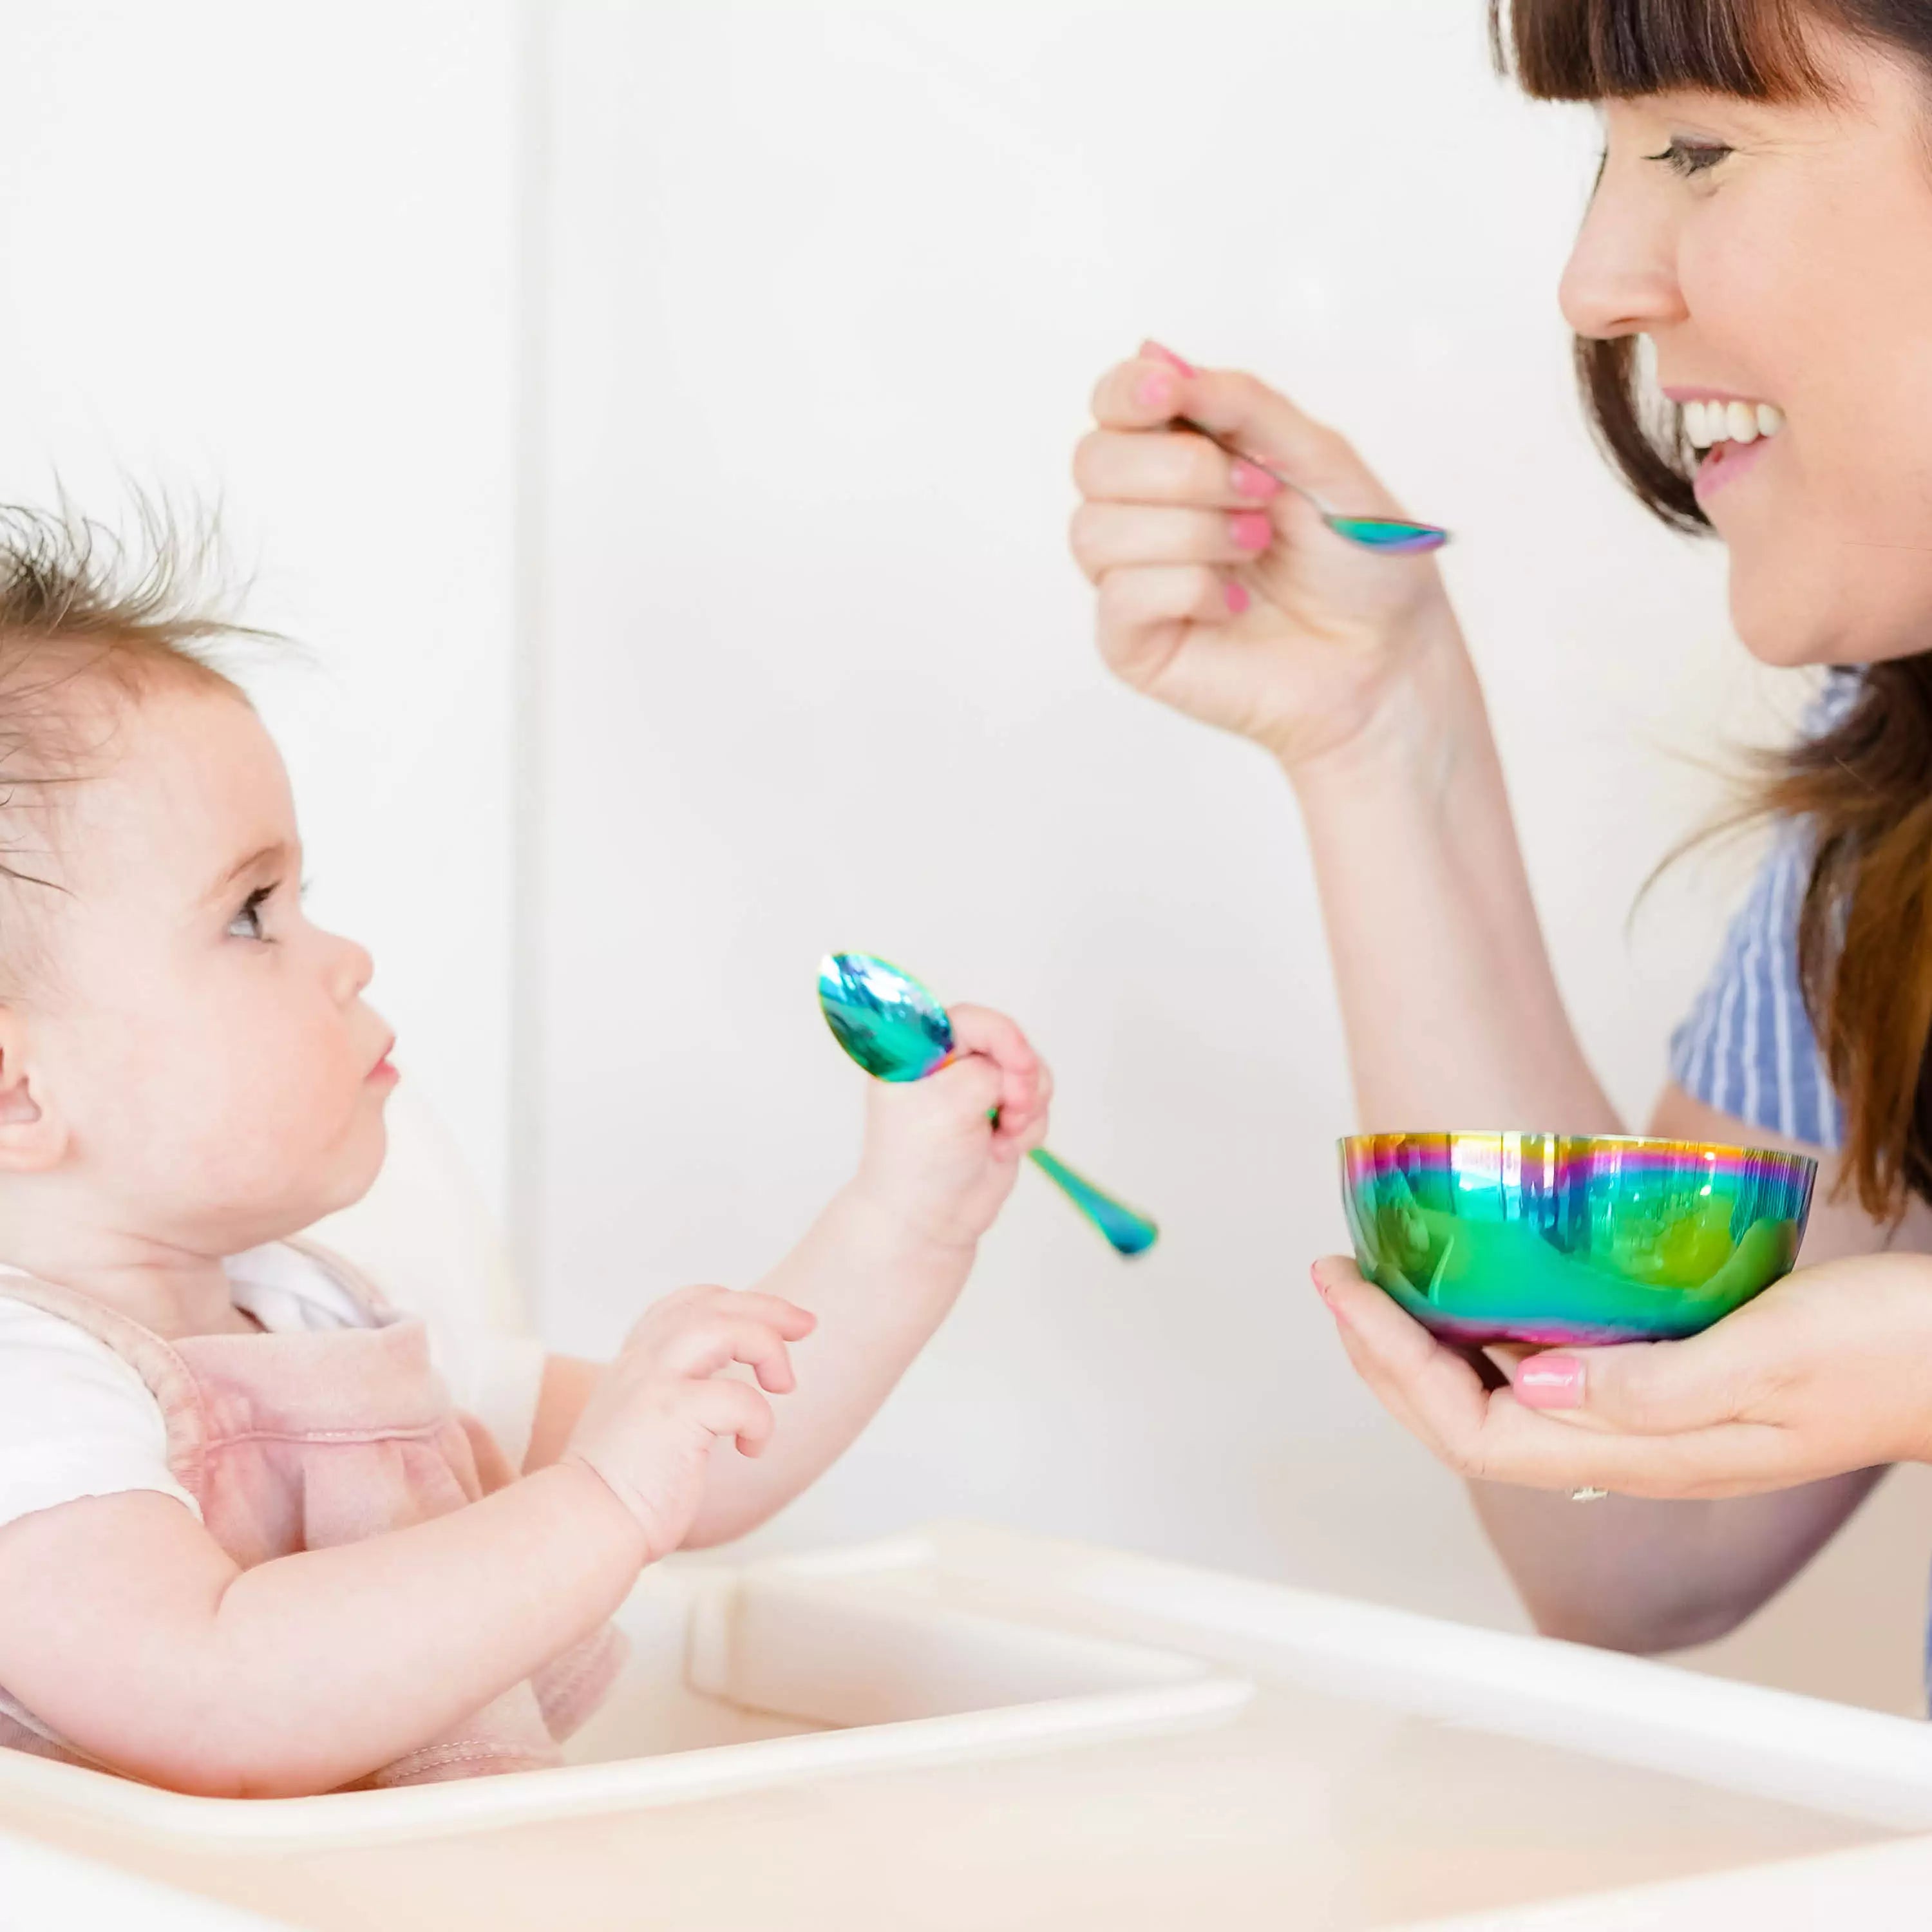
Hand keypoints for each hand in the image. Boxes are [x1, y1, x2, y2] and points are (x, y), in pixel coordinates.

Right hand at [563, 1285, 815, 1560]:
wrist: (582, 1527)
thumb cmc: (616, 1490)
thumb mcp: (638, 1423)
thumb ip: (668, 1395)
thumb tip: (717, 1392)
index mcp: (634, 1361)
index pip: (686, 1304)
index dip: (735, 1303)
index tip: (772, 1320)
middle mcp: (642, 1361)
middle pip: (714, 1304)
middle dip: (769, 1309)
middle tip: (807, 1326)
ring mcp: (655, 1383)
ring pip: (724, 1328)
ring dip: (767, 1348)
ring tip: (784, 1384)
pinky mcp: (673, 1415)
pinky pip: (740, 1398)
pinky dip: (760, 1421)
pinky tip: (751, 1449)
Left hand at [851, 1004, 1051, 1253]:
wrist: (928, 1220)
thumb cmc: (919, 1161)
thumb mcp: (946, 1103)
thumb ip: (986, 1072)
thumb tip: (1016, 1072)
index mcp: (919, 1052)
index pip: (970, 1019)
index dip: (1001, 1035)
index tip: (1018, 1064)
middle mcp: (949, 1065)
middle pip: (1007, 1043)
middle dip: (1021, 1077)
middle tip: (1012, 1108)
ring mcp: (978, 1091)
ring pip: (1030, 1074)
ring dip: (1028, 1105)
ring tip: (1005, 1134)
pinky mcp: (1003, 1116)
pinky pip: (1038, 1106)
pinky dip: (1030, 1128)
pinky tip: (1004, 1151)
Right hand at [1070, 342, 1466, 772]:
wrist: (1384, 656)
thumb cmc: (1359, 562)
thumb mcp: (1318, 456)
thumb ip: (1244, 405)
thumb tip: (1158, 356)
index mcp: (1183, 453)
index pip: (1111, 404)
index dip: (1127, 392)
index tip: (1173, 394)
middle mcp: (1146, 511)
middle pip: (1092, 461)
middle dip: (1179, 471)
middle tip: (1257, 494)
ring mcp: (1132, 578)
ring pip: (1095, 530)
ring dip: (1191, 532)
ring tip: (1256, 546)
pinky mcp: (1131, 642)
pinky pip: (1121, 595)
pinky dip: (1189, 589)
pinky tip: (1233, 604)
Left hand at [1311, 1251, 1931, 1498]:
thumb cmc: (1891, 1354)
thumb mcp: (1768, 1356)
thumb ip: (1651, 1386)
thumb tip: (1529, 1386)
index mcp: (1648, 1450)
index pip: (1473, 1430)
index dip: (1392, 1364)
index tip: (1347, 1288)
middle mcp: (1635, 1448)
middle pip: (1466, 1423)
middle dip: (1383, 1355)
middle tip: (1336, 1276)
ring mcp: (1651, 1421)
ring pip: (1500, 1401)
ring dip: (1428, 1346)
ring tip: (1381, 1284)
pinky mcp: (1672, 1386)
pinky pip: (1551, 1375)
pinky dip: (1493, 1334)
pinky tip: (1483, 1298)